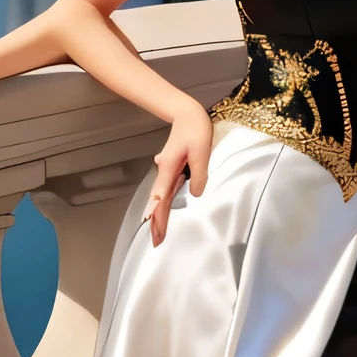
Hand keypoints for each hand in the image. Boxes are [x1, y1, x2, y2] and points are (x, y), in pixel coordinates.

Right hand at [142, 101, 213, 245]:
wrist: (186, 114)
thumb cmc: (195, 130)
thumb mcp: (201, 151)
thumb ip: (199, 174)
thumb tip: (195, 194)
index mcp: (169, 168)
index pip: (162, 197)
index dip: (158, 215)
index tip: (155, 231)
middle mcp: (164, 172)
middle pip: (158, 200)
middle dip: (156, 221)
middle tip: (156, 242)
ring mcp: (166, 170)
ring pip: (161, 197)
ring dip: (159, 214)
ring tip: (157, 232)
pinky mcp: (172, 169)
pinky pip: (166, 190)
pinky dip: (163, 204)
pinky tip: (162, 212)